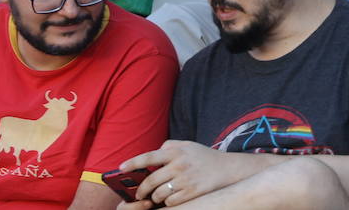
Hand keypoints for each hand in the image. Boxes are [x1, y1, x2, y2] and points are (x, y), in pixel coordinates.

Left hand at [117, 140, 242, 207]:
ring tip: (157, 196)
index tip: (120, 168)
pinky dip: (168, 202)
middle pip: (150, 181)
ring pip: (158, 194)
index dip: (132, 163)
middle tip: (139, 194)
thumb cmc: (205, 157)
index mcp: (176, 152)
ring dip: (155, 197)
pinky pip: (170, 202)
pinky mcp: (191, 193)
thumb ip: (170, 146)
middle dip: (141, 190)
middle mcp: (179, 165)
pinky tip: (172, 198)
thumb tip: (152, 153)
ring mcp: (185, 180)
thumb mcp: (189, 145)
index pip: (149, 157)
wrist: (228, 169)